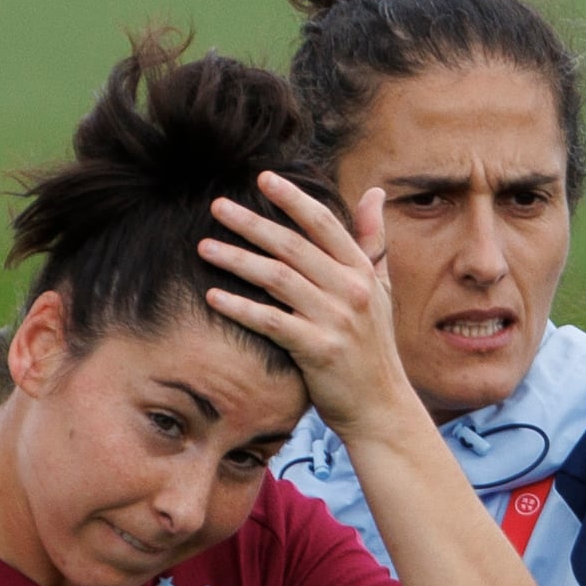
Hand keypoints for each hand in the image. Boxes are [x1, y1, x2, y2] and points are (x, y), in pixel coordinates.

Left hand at [197, 173, 414, 433]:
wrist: (381, 408)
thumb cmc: (373, 348)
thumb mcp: (381, 291)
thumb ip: (372, 242)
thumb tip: (373, 192)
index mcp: (363, 272)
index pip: (324, 224)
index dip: (293, 198)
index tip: (263, 178)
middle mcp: (351, 290)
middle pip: (292, 246)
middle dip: (252, 223)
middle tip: (217, 206)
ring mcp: (336, 320)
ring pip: (277, 278)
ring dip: (237, 260)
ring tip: (204, 247)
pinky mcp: (318, 350)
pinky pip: (270, 321)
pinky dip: (240, 307)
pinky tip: (213, 296)